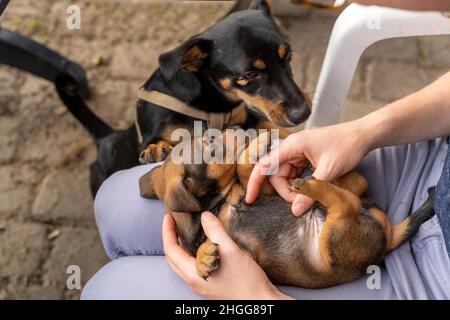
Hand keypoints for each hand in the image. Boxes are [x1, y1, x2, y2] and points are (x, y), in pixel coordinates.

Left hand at [162, 211, 292, 299]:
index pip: (171, 250)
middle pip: (173, 258)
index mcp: (193, 274)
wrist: (260, 301)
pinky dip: (192, 254)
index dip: (168, 232)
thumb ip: (216, 232)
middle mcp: (194, 281)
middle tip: (175, 223)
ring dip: (181, 247)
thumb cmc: (245, 281)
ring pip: (183, 264)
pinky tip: (204, 246)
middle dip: (171, 239)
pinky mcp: (211, 285)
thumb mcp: (230, 251)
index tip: (169, 217)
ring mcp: (202, 285)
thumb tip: (204, 217)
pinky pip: (194, 268)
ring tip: (187, 232)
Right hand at [246, 121, 369, 215]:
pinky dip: (301, 184)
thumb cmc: (347, 146)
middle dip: (285, 191)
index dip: (255, 183)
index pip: (264, 165)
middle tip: (300, 203)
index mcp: (292, 146)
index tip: (250, 199)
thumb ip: (311, 191)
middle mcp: (291, 148)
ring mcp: (298, 153)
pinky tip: (312, 189)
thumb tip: (295, 211)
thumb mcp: (329, 171)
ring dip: (294, 188)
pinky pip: (296, 174)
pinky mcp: (306, 157)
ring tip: (310, 196)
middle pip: (276, 174)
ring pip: (286, 176)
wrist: (363, 135)